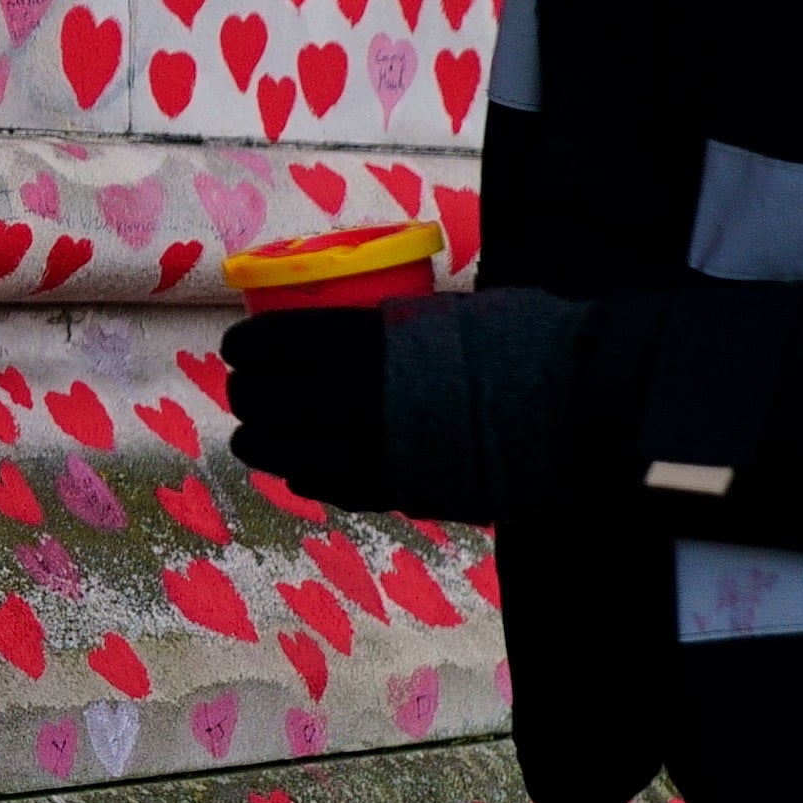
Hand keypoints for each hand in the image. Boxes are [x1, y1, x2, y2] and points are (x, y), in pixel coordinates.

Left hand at [220, 291, 604, 523]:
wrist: (564, 408)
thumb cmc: (512, 342)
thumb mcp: (437, 312)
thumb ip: (384, 325)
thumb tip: (350, 322)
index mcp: (358, 343)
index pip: (266, 343)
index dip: (243, 344)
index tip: (239, 345)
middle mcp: (348, 397)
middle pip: (260, 398)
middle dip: (246, 392)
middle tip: (247, 389)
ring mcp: (361, 450)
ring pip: (274, 450)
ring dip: (258, 439)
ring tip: (254, 436)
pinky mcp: (382, 490)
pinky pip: (317, 484)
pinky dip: (301, 472)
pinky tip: (300, 466)